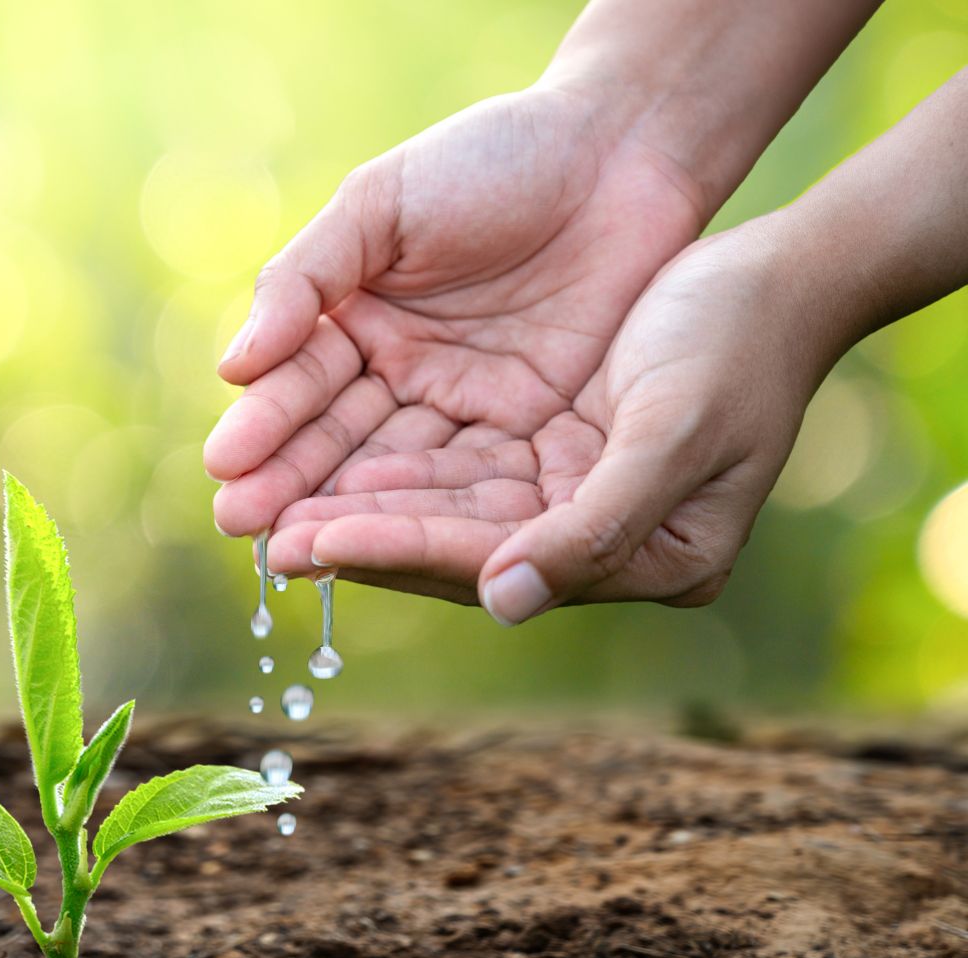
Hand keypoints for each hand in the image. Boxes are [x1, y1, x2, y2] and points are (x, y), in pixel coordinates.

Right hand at [204, 85, 706, 542]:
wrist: (622, 148)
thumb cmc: (492, 158)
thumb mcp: (381, 205)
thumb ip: (305, 281)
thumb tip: (232, 369)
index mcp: (354, 316)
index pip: (300, 382)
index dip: (265, 423)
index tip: (225, 464)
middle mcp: (401, 371)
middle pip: (338, 440)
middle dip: (288, 485)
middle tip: (238, 525)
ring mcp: (465, 404)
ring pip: (394, 470)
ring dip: (344, 513)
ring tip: (292, 551)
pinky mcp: (531, 428)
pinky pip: (472, 477)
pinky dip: (427, 510)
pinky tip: (383, 539)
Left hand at [266, 223, 824, 622]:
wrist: (780, 271)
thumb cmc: (740, 344)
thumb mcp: (677, 430)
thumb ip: (596, 525)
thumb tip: (503, 603)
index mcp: (655, 561)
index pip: (496, 563)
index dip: (400, 550)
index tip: (309, 541)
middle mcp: (604, 543)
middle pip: (459, 549)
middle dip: (358, 538)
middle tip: (259, 537)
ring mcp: (575, 499)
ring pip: (447, 511)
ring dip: (361, 508)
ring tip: (269, 511)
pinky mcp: (553, 453)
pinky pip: (459, 470)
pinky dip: (394, 469)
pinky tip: (328, 468)